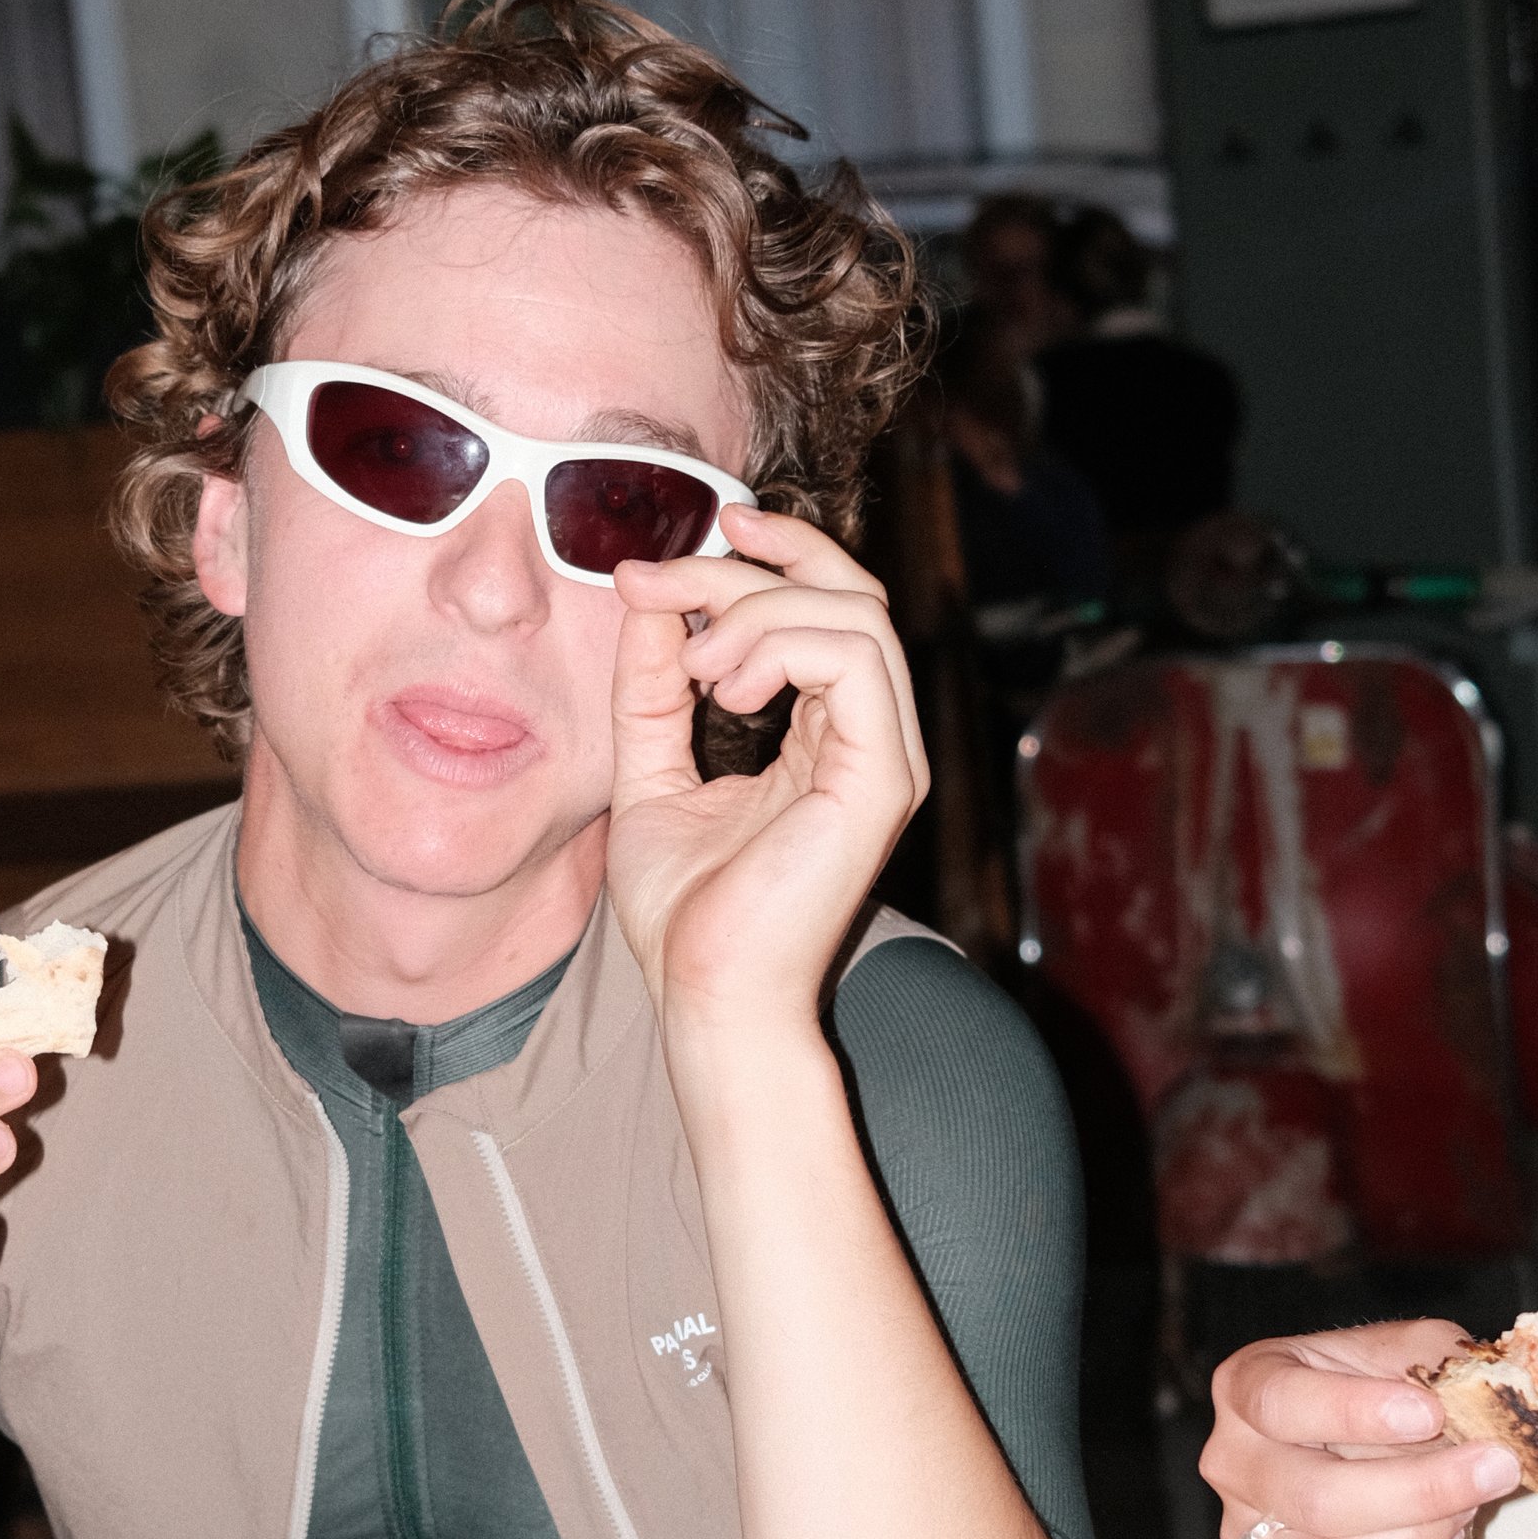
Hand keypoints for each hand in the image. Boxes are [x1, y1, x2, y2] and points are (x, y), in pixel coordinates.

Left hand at [602, 506, 927, 1033]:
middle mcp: (873, 740)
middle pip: (851, 591)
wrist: (707, 997)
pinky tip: (723, 691)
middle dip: (755, 563)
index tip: (690, 541)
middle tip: (671, 578)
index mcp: (832, 738)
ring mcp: (888, 758)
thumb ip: (654, 686)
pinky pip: (853, 656)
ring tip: (694, 670)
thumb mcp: (650, 769)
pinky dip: (779, 646)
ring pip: (854, 613)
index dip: (769, 557)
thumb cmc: (688, 913)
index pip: (828, 608)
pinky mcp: (883, 777)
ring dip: (757, 613)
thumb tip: (649, 596)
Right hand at [1202, 1320, 1522, 1538]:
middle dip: (1418, 1491)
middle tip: (1496, 1468)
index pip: (1280, 1403)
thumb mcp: (1415, 1349)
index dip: (1353, 1412)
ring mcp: (1247, 1537)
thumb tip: (1493, 1403)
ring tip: (1468, 1510)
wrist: (1380, 1446)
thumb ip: (1445, 1363)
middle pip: (1312, 1499)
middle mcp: (1233, 1464)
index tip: (1430, 1413)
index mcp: (1248, 1387)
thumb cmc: (1393, 1388)